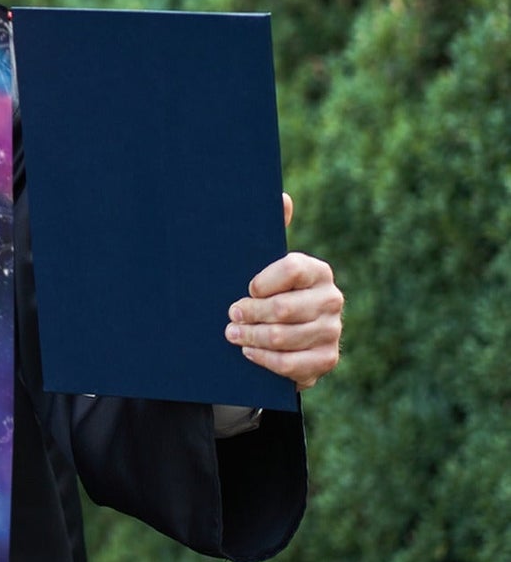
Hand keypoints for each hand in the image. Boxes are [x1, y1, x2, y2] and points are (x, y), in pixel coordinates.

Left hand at [225, 193, 343, 389]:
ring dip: (251, 337)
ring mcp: (332, 331)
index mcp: (317, 271)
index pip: (291, 269)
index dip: (263, 281)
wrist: (283, 336)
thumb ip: (272, 231)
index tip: (246, 288)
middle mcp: (331, 299)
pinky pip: (291, 364)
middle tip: (230, 315)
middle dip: (249, 313)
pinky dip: (265, 359)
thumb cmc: (268, 293)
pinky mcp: (326, 360)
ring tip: (232, 334)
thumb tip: (282, 197)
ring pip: (283, 337)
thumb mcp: (265, 264)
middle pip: (284, 309)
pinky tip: (249, 352)